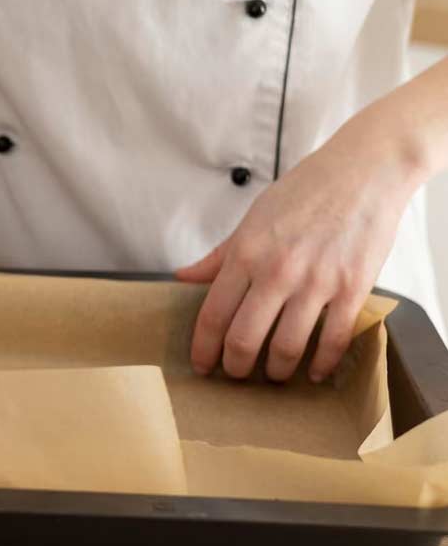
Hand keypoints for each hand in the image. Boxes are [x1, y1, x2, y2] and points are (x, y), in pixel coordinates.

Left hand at [176, 122, 420, 382]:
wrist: (363, 171)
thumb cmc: (303, 192)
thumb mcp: (251, 219)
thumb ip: (218, 256)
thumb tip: (183, 277)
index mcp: (245, 254)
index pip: (213, 315)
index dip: (203, 349)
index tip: (202, 365)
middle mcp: (276, 272)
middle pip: (244, 339)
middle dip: (235, 367)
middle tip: (235, 375)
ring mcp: (316, 282)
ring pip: (286, 347)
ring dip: (276, 371)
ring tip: (273, 374)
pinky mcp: (352, 288)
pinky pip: (333, 340)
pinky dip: (322, 363)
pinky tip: (315, 372)